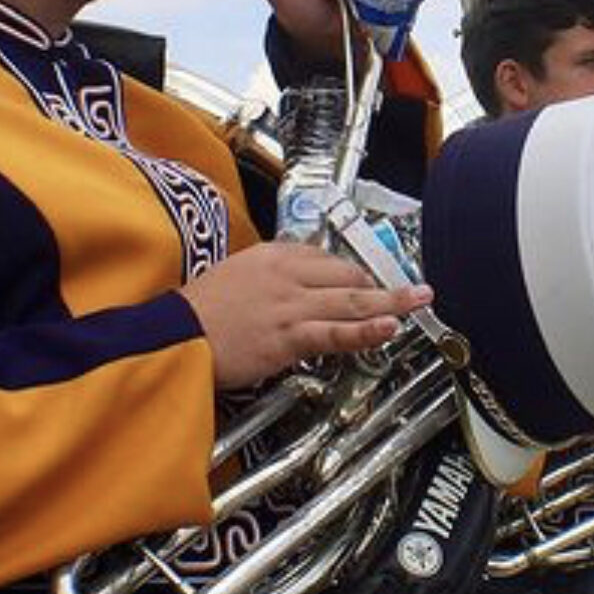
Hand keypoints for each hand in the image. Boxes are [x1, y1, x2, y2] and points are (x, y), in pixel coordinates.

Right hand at [180, 240, 429, 388]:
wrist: (174, 336)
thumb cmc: (196, 312)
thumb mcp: (233, 276)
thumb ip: (266, 278)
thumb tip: (292, 288)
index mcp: (271, 255)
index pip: (325, 258)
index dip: (352, 272)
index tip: (368, 280)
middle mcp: (286, 274)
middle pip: (346, 274)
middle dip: (381, 282)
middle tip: (411, 288)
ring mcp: (290, 306)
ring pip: (351, 301)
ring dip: (391, 301)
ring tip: (419, 300)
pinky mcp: (288, 337)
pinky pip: (336, 333)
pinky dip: (366, 330)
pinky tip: (390, 328)